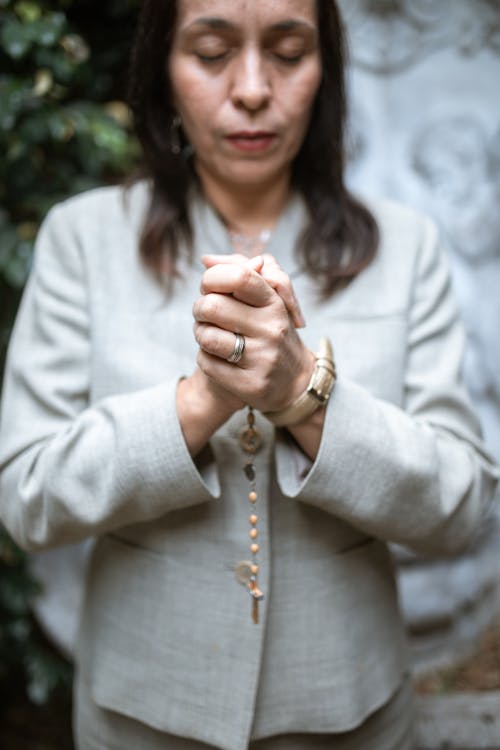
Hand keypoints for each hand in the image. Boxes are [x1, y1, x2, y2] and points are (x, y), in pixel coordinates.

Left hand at [193, 259, 313, 412]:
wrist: (294, 380)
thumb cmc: (271, 330)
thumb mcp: (265, 297)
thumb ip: (238, 271)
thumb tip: (206, 259)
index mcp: (274, 303)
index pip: (239, 276)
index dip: (213, 278)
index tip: (209, 287)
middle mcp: (272, 329)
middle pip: (212, 306)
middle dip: (199, 308)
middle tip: (204, 314)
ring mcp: (263, 358)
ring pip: (206, 336)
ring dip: (200, 333)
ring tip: (209, 335)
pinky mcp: (250, 385)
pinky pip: (207, 363)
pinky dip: (204, 357)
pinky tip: (217, 357)